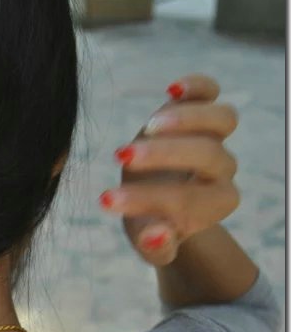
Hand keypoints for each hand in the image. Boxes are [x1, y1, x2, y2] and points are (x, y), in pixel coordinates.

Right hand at [100, 74, 240, 265]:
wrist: (159, 202)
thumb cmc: (150, 223)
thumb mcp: (147, 242)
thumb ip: (154, 245)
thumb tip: (155, 235)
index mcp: (214, 204)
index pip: (190, 199)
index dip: (149, 200)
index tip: (106, 201)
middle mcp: (221, 170)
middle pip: (208, 155)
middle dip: (164, 156)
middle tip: (121, 159)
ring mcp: (214, 138)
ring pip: (224, 120)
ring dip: (187, 119)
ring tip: (148, 126)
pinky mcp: (200, 112)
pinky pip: (212, 92)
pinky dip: (198, 86)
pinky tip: (171, 89)